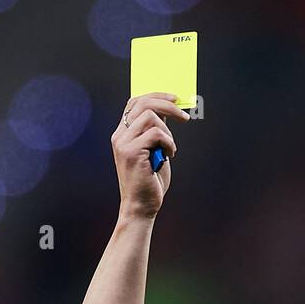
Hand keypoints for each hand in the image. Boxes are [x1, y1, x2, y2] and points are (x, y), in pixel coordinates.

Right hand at [112, 92, 189, 219]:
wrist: (141, 208)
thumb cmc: (150, 182)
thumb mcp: (155, 151)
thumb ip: (156, 131)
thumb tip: (168, 110)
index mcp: (122, 134)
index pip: (135, 102)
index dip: (155, 96)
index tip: (174, 99)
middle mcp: (120, 135)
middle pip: (143, 102)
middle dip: (167, 105)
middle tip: (185, 117)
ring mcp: (123, 143)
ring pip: (151, 116)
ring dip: (168, 132)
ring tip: (170, 150)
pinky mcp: (132, 152)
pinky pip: (157, 133)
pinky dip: (168, 143)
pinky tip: (170, 156)